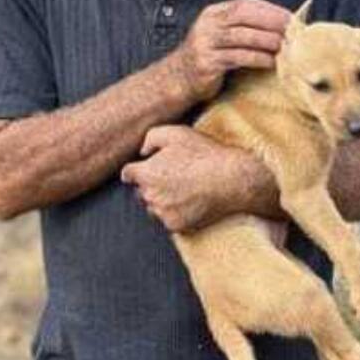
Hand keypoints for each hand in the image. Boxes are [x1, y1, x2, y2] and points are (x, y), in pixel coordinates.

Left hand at [121, 125, 256, 232]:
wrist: (232, 179)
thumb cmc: (204, 154)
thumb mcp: (175, 133)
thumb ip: (150, 138)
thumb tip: (142, 152)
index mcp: (146, 173)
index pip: (127, 174)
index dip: (135, 170)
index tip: (143, 170)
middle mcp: (150, 195)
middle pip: (141, 191)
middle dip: (151, 184)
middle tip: (173, 176)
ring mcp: (163, 212)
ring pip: (154, 207)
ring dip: (162, 200)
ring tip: (183, 189)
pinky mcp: (176, 225)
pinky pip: (168, 220)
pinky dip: (175, 212)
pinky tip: (190, 200)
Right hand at [173, 0, 290, 102]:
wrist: (177, 79)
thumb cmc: (208, 57)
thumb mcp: (221, 35)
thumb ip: (244, 27)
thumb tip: (281, 25)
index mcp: (213, 13)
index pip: (246, 5)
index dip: (270, 10)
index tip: (291, 17)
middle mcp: (207, 24)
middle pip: (244, 16)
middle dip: (271, 22)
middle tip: (293, 30)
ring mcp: (205, 43)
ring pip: (242, 36)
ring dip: (267, 40)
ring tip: (285, 46)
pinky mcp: (207, 63)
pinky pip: (237, 57)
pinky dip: (257, 58)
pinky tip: (271, 62)